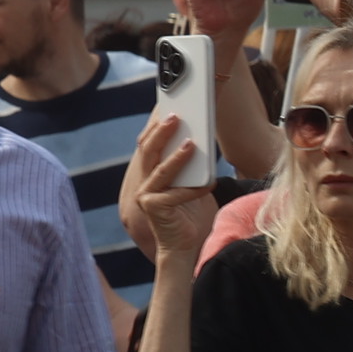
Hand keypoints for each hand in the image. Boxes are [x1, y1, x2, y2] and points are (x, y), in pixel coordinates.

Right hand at [120, 106, 216, 268]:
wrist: (185, 246)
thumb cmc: (190, 214)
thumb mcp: (192, 184)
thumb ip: (192, 166)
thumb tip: (201, 141)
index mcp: (151, 172)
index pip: (151, 143)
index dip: (156, 124)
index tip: (167, 105)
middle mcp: (145, 181)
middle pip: (149, 150)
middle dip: (161, 131)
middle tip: (176, 115)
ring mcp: (146, 195)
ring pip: (160, 170)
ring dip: (175, 155)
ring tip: (190, 142)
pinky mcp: (154, 208)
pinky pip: (175, 194)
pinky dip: (193, 188)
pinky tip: (207, 182)